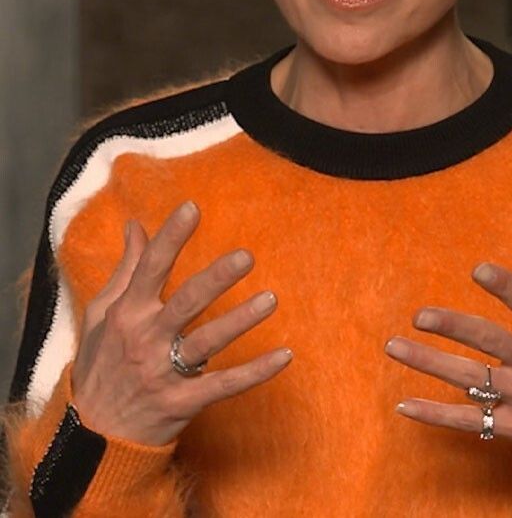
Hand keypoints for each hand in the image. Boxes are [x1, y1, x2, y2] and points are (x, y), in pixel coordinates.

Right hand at [71, 201, 292, 445]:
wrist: (95, 436)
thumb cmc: (101, 365)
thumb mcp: (102, 315)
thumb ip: (126, 269)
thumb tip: (135, 225)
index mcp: (128, 313)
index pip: (151, 268)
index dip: (170, 237)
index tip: (192, 208)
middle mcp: (146, 339)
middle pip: (186, 303)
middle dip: (216, 279)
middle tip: (246, 256)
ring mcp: (165, 373)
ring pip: (208, 342)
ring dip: (241, 321)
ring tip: (271, 299)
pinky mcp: (183, 403)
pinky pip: (224, 385)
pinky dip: (255, 373)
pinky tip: (285, 355)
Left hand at [384, 230, 511, 455]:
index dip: (506, 287)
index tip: (479, 269)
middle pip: (488, 342)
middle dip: (451, 327)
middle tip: (419, 316)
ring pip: (469, 379)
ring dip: (429, 363)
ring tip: (393, 348)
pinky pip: (470, 423)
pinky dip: (436, 416)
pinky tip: (404, 406)